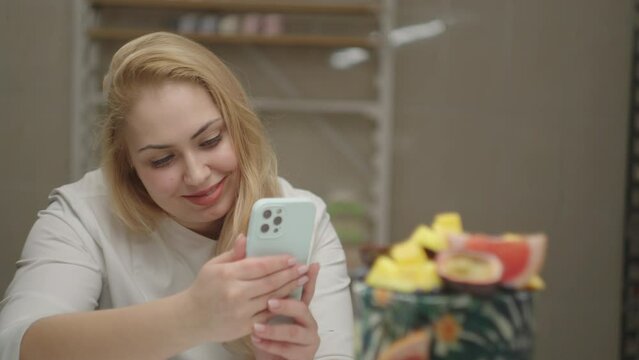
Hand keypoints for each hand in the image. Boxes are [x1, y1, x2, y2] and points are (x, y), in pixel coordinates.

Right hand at [181, 234, 309, 342]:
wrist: (191, 319)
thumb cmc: (204, 288)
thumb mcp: (213, 265)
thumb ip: (234, 253)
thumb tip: (246, 237)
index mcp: (227, 275)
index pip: (260, 265)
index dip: (279, 261)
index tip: (292, 258)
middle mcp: (235, 293)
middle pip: (270, 282)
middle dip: (290, 274)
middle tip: (304, 268)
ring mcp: (241, 312)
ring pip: (272, 298)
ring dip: (290, 288)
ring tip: (303, 279)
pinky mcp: (245, 327)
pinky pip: (268, 314)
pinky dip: (281, 305)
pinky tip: (291, 297)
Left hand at [252, 263, 320, 359]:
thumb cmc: (267, 335)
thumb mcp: (266, 314)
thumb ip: (265, 292)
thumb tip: (256, 259)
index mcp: (301, 309)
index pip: (307, 290)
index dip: (310, 278)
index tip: (310, 265)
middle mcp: (309, 322)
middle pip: (302, 309)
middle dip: (286, 305)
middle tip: (269, 302)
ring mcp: (309, 340)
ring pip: (294, 332)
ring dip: (274, 329)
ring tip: (256, 327)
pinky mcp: (304, 356)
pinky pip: (288, 350)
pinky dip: (270, 345)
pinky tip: (256, 340)